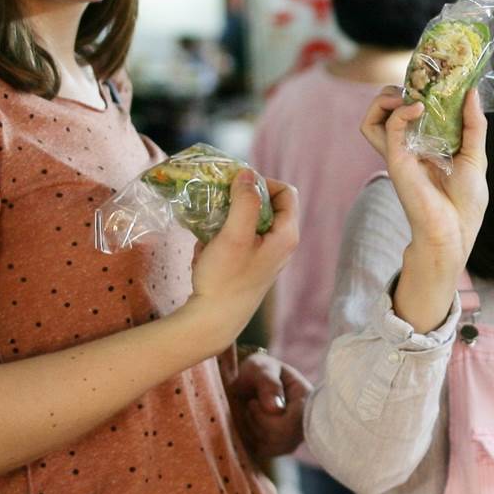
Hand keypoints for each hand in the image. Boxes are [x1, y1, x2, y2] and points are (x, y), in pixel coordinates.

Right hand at [185, 171, 299, 350]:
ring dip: (226, 220)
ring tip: (210, 233)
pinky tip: (207, 250)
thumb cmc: (225, 279)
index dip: (262, 183)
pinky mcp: (251, 263)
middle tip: (218, 205)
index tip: (236, 187)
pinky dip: (222, 236)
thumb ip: (245, 202)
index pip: (286, 192)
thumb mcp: (234, 236)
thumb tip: (248, 174)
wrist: (213, 320)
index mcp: (287, 234)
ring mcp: (267, 254)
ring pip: (248, 220)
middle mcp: (282, 243)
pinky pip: (238, 237)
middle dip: (239, 201)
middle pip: (267, 204)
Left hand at [227, 351, 312, 460]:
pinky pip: (263, 451)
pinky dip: (251, 438)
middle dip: (257, 421)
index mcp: (307, 399)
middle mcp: (307, 423)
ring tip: (252, 410)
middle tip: (251, 404)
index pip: (293, 423)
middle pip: (280, 438)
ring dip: (253, 428)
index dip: (267, 418)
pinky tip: (252, 422)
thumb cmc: (258, 371)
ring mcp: (295, 438)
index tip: (253, 402)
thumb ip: (268, 383)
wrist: (252, 382)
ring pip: (271, 446)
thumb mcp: (261, 368)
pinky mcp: (280, 449)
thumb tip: (276, 410)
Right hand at [363, 85, 488, 276]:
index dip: (417, 90)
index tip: (435, 75)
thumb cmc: (466, 201)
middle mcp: (410, 146)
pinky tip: (418, 107)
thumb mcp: (476, 155)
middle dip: (396, 90)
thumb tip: (473, 91)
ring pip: (373, 118)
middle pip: (386, 110)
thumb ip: (473, 123)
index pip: (412, 110)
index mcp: (427, 144)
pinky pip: (387, 128)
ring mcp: (399, 153)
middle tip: (419, 83)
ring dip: (385, 99)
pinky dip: (400, 111)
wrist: (455, 230)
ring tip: (408, 94)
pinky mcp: (395, 159)